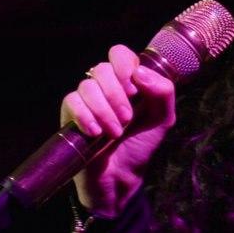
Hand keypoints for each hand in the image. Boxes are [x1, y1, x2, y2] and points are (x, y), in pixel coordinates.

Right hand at [61, 44, 176, 217]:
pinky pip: (72, 102)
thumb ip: (163, 92)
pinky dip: (86, 117)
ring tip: (115, 133)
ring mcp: (86, 101)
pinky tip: (96, 133)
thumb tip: (140, 73)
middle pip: (102, 69)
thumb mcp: (163, 119)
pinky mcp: (70, 116)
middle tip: (127, 119)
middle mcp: (104, 87)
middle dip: (117, 95)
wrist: (122, 178)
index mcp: (127, 82)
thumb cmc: (141, 146)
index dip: (124, 65)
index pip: (119, 54)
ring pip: (87, 86)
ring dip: (104, 110)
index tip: (134, 88)